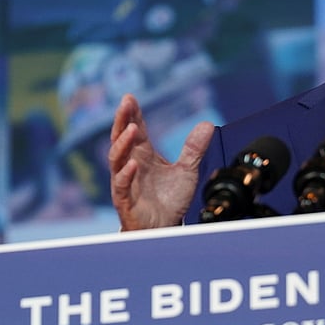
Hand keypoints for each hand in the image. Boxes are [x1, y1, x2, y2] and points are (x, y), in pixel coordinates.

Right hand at [108, 94, 213, 229]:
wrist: (165, 227)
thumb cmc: (170, 199)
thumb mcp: (186, 170)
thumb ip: (194, 148)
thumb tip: (207, 124)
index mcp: (143, 155)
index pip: (135, 130)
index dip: (132, 114)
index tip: (130, 97)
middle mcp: (130, 165)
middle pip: (121, 138)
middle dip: (122, 120)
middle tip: (125, 103)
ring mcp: (125, 181)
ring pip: (117, 159)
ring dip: (123, 143)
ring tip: (131, 128)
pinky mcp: (124, 199)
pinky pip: (121, 185)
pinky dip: (126, 174)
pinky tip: (133, 165)